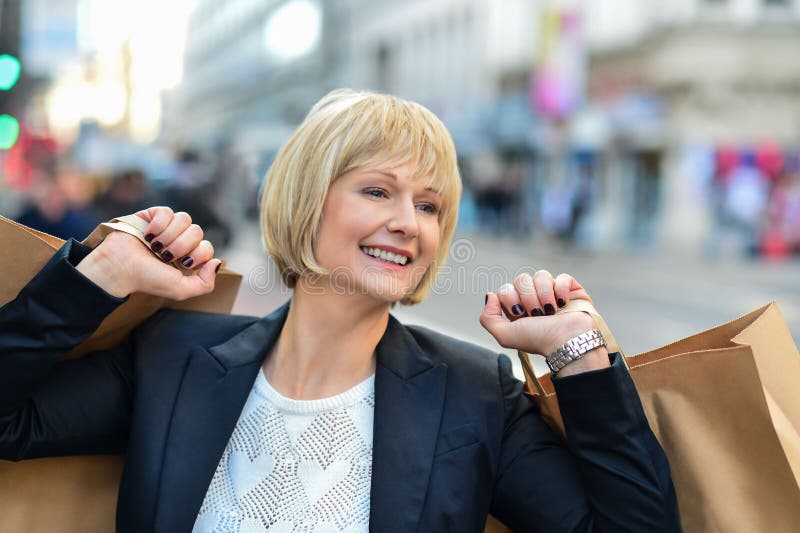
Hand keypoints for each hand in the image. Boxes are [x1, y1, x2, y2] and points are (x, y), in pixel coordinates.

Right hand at [77, 207, 221, 299]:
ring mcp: (166, 227)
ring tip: (155, 246)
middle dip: (182, 245)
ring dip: (170, 235)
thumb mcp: (180, 289)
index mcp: (186, 257)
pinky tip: (149, 234)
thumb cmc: (147, 279)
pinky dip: (159, 223)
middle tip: (165, 255)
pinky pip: (167, 211)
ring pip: (185, 219)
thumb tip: (217, 262)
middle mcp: (178, 241)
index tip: (182, 264)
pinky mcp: (152, 215)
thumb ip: (204, 283)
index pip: (207, 247)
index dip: (198, 254)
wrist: (120, 267)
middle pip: (197, 231)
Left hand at [479, 270, 609, 374]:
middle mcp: (534, 299)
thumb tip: (490, 295)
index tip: (519, 314)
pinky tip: (563, 303)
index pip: (506, 289)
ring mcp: (552, 293)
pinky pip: (562, 276)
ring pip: (541, 275)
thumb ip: (488, 318)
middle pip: (522, 279)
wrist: (567, 341)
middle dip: (528, 298)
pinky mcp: (571, 289)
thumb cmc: (539, 340)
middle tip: (537, 314)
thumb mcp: (505, 336)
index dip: (511, 299)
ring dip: (544, 294)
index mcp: (518, 309)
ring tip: (551, 311)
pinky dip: (561, 289)